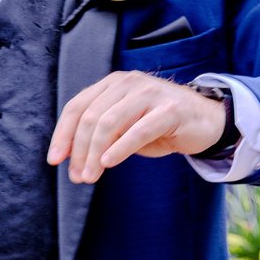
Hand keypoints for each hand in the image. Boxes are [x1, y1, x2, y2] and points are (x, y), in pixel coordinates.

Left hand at [47, 72, 228, 184]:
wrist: (204, 121)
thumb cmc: (158, 125)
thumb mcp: (123, 127)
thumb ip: (99, 134)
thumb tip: (70, 158)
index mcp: (112, 84)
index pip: (77, 107)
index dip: (63, 135)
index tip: (54, 160)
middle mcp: (128, 83)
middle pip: (91, 118)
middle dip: (79, 150)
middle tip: (76, 176)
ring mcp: (150, 93)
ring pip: (109, 123)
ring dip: (95, 154)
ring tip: (89, 176)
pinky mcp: (170, 109)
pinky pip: (138, 130)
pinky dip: (120, 148)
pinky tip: (108, 163)